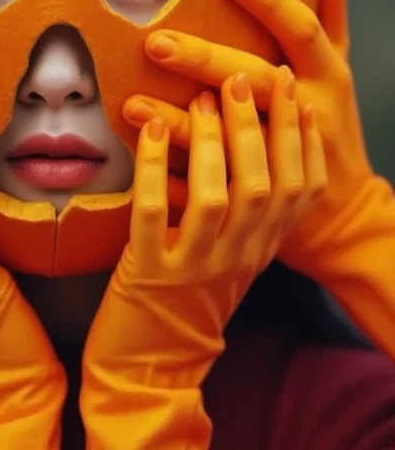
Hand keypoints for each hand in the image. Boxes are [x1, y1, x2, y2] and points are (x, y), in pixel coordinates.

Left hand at [87, 78, 324, 388]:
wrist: (149, 370)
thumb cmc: (184, 303)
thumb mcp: (229, 258)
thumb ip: (244, 214)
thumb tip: (250, 148)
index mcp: (261, 251)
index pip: (301, 191)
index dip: (300, 138)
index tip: (292, 92)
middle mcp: (238, 258)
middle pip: (265, 185)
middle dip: (259, 126)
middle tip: (244, 79)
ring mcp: (196, 268)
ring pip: (219, 197)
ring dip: (214, 142)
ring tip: (204, 98)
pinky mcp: (151, 274)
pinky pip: (155, 212)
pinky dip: (155, 166)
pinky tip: (153, 131)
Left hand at [123, 0, 370, 274]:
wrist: (343, 217)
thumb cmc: (336, 132)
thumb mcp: (337, 75)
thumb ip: (332, 22)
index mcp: (330, 80)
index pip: (303, 31)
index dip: (272, 2)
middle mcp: (313, 116)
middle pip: (258, 82)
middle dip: (207, 62)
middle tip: (157, 42)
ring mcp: (286, 158)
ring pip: (230, 145)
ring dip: (180, 125)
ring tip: (132, 103)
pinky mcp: (257, 200)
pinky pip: (210, 191)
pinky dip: (175, 179)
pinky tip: (140, 160)